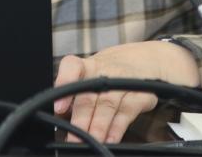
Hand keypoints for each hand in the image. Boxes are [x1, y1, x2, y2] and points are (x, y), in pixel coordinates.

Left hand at [53, 41, 198, 143]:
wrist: (142, 61)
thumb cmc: (107, 74)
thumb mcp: (88, 78)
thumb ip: (73, 98)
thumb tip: (59, 120)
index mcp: (86, 66)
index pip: (72, 67)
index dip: (64, 83)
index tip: (59, 106)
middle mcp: (104, 71)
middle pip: (89, 94)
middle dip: (81, 119)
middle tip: (73, 138)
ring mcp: (123, 80)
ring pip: (108, 104)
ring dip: (99, 126)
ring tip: (91, 141)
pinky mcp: (140, 93)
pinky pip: (127, 112)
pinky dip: (117, 128)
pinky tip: (110, 139)